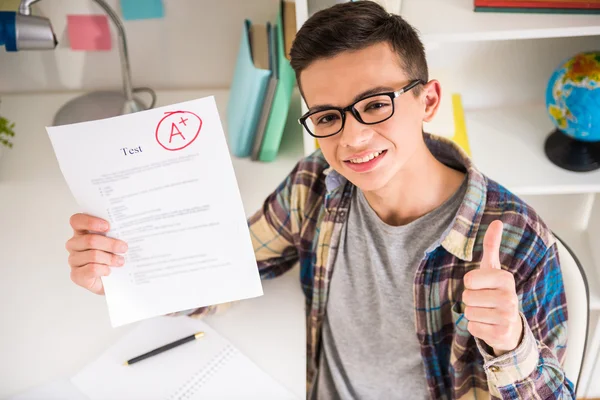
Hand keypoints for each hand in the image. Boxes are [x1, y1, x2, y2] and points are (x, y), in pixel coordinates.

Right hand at [65, 213, 127, 294]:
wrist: (114, 280)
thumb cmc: (113, 256)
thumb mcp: (115, 241)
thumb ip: (116, 233)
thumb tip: (129, 228)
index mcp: (81, 232)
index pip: (77, 220)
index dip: (90, 222)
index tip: (108, 226)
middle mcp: (74, 244)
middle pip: (89, 240)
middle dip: (110, 243)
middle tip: (124, 247)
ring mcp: (73, 260)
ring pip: (93, 255)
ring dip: (110, 258)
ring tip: (121, 261)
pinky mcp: (76, 275)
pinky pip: (91, 269)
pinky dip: (104, 269)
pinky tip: (109, 270)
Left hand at [463, 220, 522, 356]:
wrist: (511, 326)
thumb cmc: (496, 292)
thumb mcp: (493, 269)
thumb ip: (492, 246)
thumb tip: (497, 221)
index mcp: (505, 279)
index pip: (469, 279)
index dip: (471, 284)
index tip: (482, 285)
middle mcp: (510, 297)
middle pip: (467, 296)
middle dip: (471, 299)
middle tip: (485, 301)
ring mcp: (507, 317)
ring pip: (468, 312)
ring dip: (474, 313)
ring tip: (487, 313)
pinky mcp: (501, 335)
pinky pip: (472, 327)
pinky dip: (476, 327)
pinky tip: (489, 325)